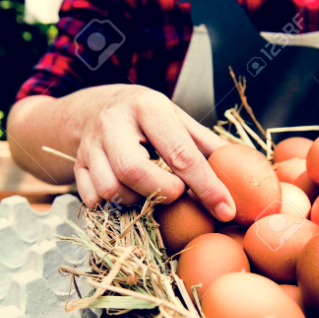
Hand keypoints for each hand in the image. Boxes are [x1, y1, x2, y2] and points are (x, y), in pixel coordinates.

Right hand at [73, 85, 235, 220]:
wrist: (93, 107)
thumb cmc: (145, 117)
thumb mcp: (176, 119)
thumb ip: (205, 144)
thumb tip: (243, 170)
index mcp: (148, 107)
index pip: (181, 154)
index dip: (207, 187)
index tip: (226, 210)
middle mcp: (113, 123)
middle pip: (135, 172)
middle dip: (162, 192)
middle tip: (175, 193)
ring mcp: (89, 145)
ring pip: (111, 190)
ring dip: (136, 201)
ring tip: (148, 191)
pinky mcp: (75, 165)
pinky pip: (92, 199)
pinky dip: (112, 205)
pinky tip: (125, 194)